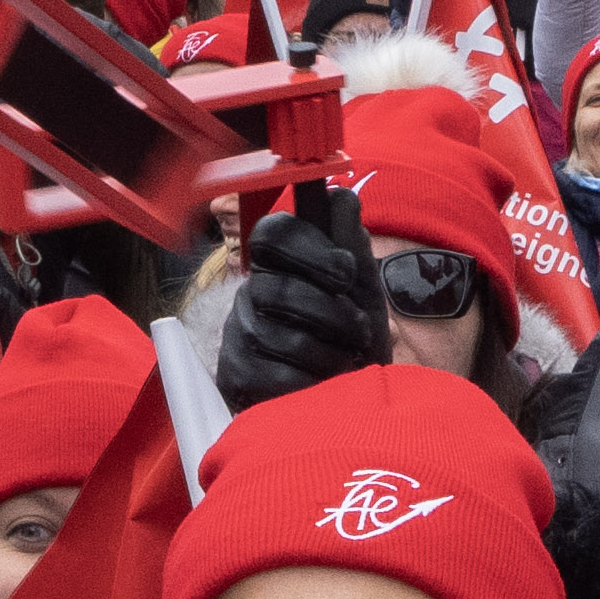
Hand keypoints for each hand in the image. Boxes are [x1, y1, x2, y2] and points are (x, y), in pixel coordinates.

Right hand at [207, 191, 387, 414]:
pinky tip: (324, 386)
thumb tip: (340, 195)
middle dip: (328, 312)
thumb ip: (352, 245)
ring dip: (328, 352)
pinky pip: (272, 375)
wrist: (350, 403)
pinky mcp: (235, 376)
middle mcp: (250, 295)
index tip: (346, 272)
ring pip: (278, 336)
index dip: (309, 248)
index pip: (273, 233)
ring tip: (348, 362)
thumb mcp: (364, 290)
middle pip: (276, 288)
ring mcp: (237, 335)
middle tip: (360, 330)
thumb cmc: (355, 340)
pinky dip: (310, 382)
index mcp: (278, 265)